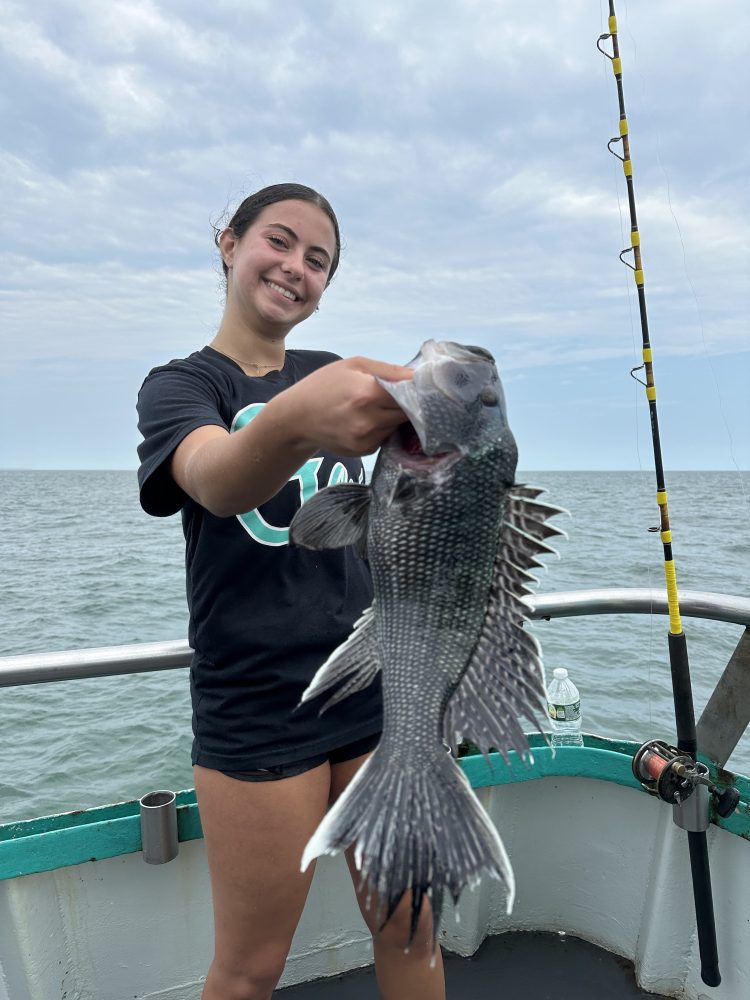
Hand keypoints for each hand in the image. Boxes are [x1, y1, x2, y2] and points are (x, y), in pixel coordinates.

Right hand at [274, 356, 412, 456]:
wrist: (296, 417)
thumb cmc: (324, 385)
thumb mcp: (354, 365)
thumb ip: (389, 370)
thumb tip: (418, 375)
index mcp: (368, 393)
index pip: (411, 394)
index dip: (418, 389)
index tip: (421, 385)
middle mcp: (370, 420)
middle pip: (409, 413)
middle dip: (410, 404)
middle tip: (402, 395)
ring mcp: (367, 439)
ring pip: (398, 426)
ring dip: (396, 417)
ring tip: (380, 406)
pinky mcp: (365, 451)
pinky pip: (386, 437)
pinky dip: (384, 428)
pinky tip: (369, 420)